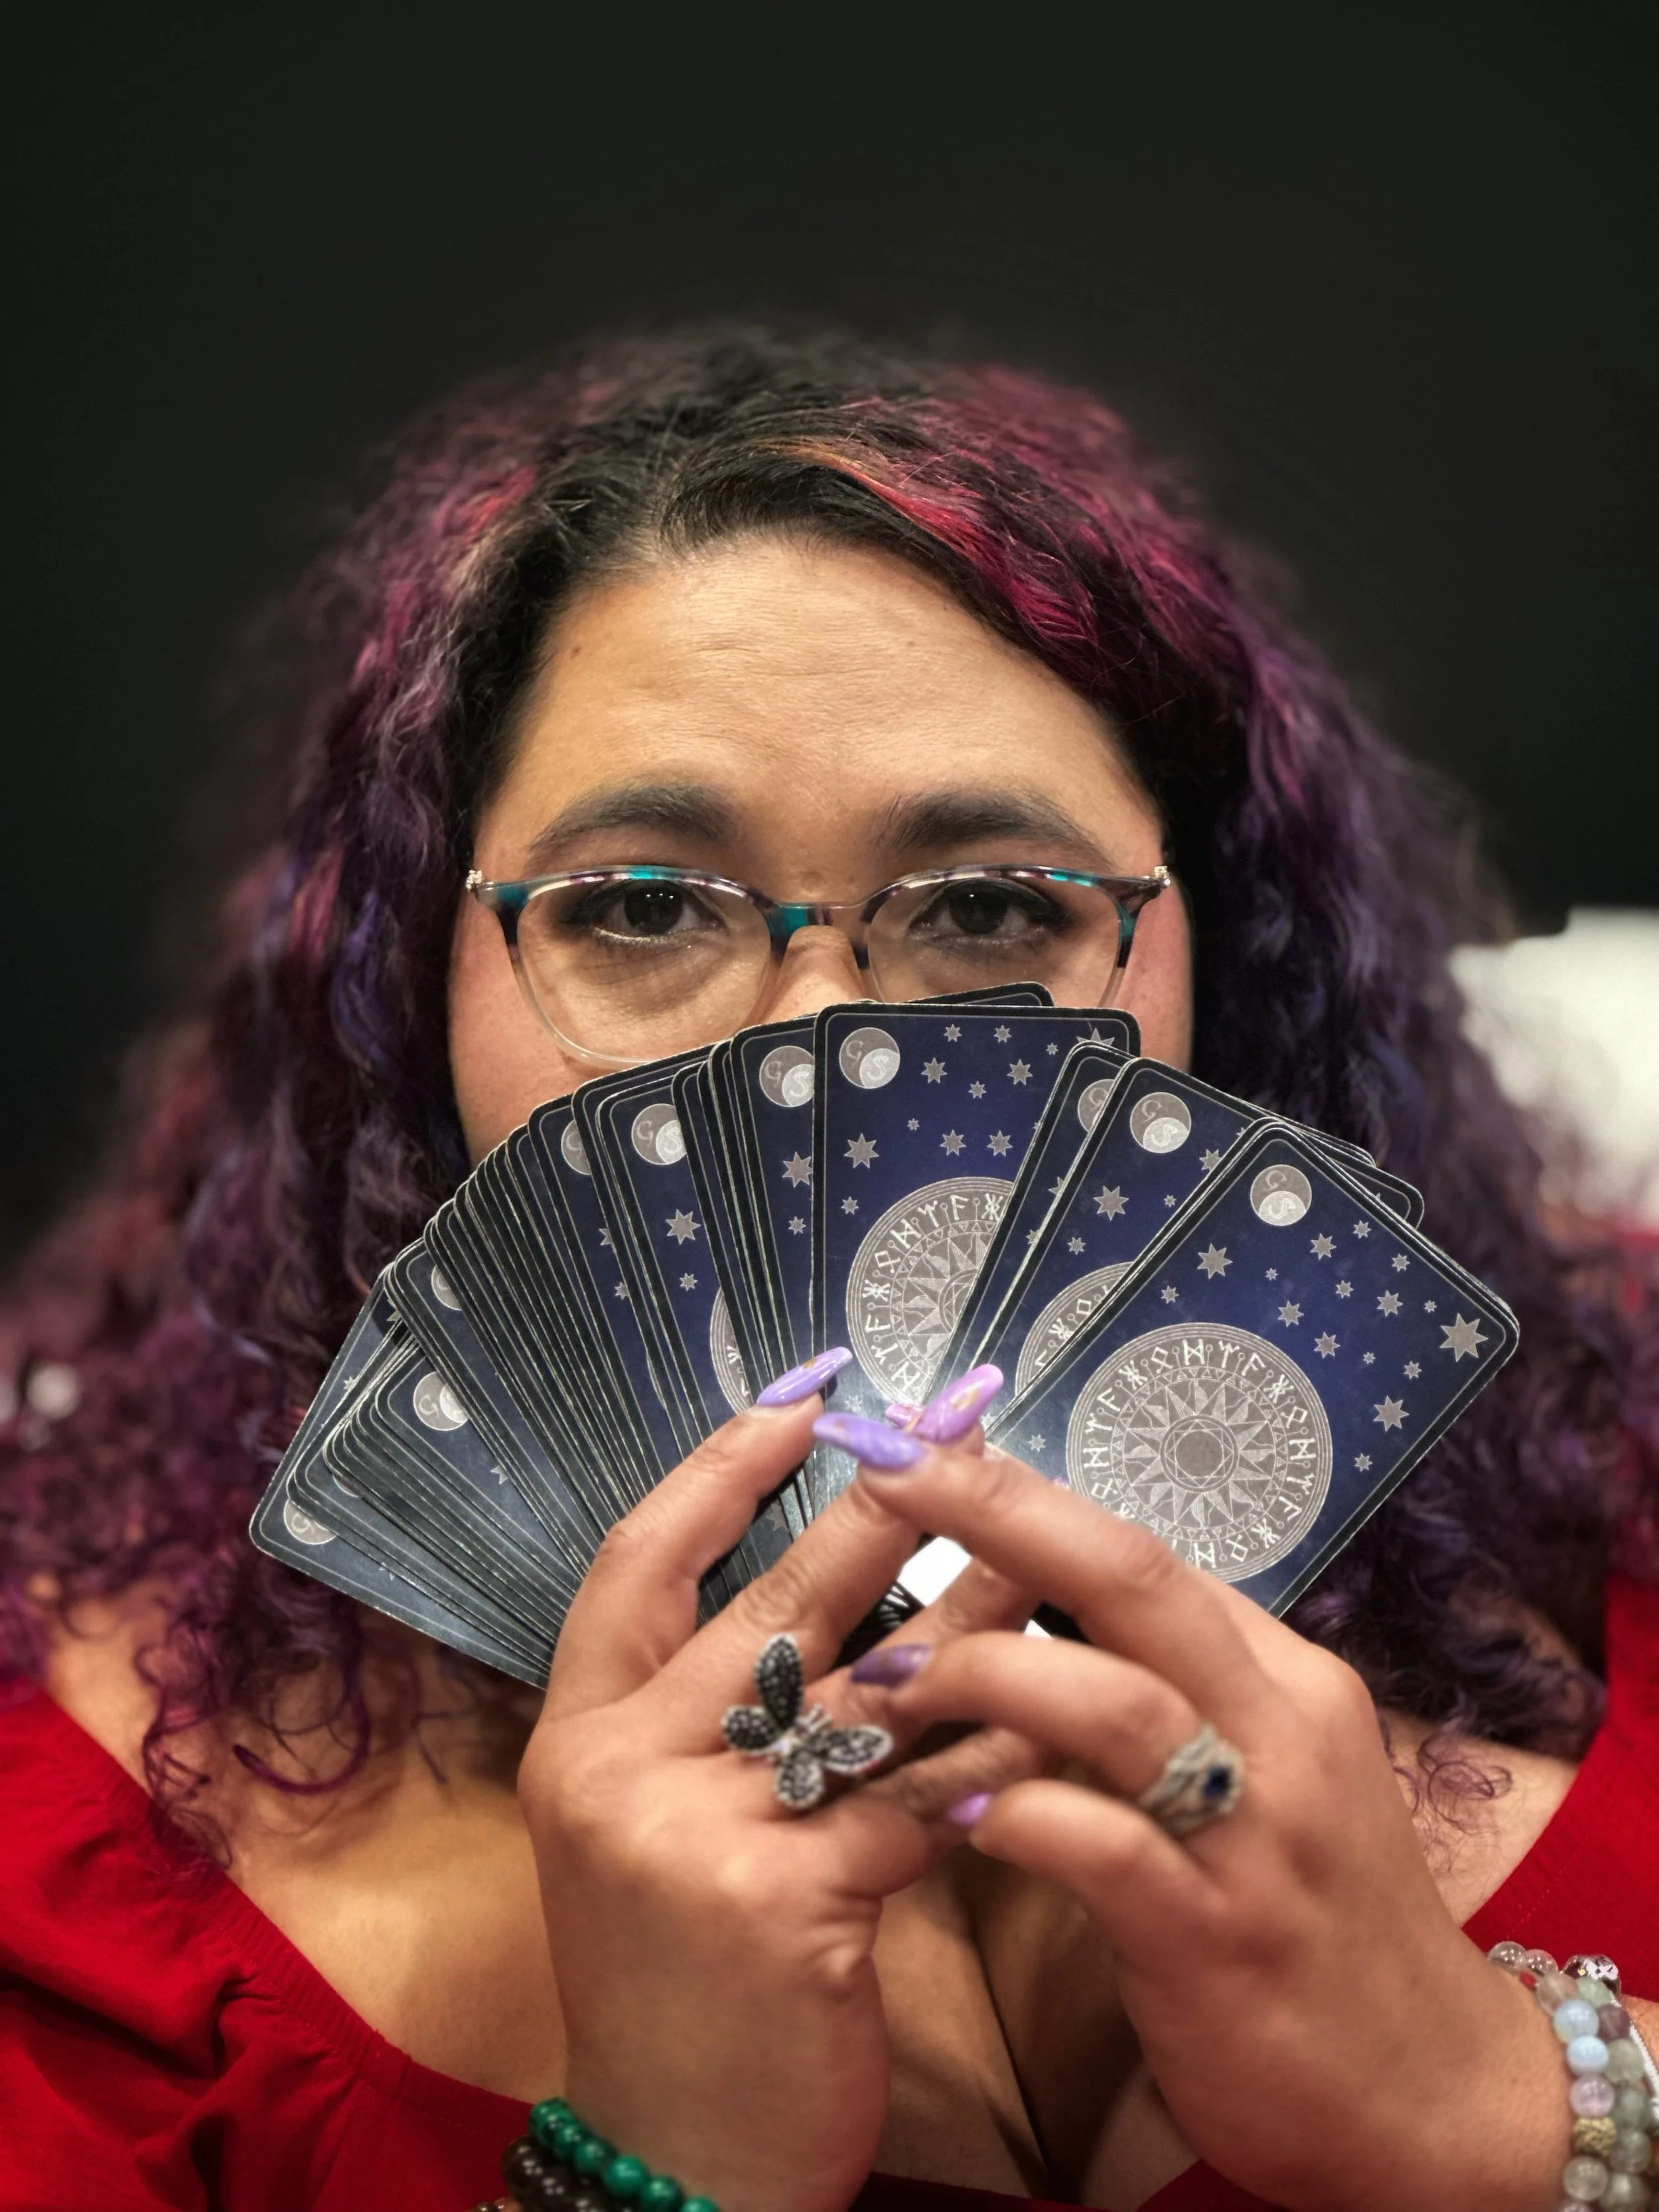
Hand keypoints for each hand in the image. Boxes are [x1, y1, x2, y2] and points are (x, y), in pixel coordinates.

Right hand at [517, 1386, 1040, 2211]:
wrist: (682, 2167)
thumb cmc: (684, 1988)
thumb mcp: (663, 1832)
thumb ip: (726, 1722)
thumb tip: (857, 1601)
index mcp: (578, 1735)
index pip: (636, 1563)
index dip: (718, 1471)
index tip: (806, 1397)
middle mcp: (616, 1766)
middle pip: (774, 1604)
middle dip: (883, 1510)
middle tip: (966, 1426)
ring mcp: (691, 1830)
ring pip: (865, 1689)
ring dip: (972, 1613)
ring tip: (1050, 1545)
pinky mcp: (781, 1897)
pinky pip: (916, 1793)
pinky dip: (993, 1747)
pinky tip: (1062, 1706)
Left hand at [843, 1438, 1570, 2211]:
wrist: (1432, 2094)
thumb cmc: (1323, 1920)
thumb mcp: (1271, 1776)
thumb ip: (1180, 1692)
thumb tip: (1057, 1608)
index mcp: (1283, 1678)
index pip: (1147, 1553)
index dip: (1028, 1497)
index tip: (929, 1449)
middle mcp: (1279, 1731)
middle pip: (1133, 1579)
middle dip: (1003, 1512)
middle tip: (893, 1471)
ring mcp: (1254, 1834)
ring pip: (1117, 1701)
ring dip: (988, 1672)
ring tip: (891, 1679)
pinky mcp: (1218, 1939)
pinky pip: (1108, 1851)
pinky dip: (1019, 1819)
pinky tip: (952, 1816)